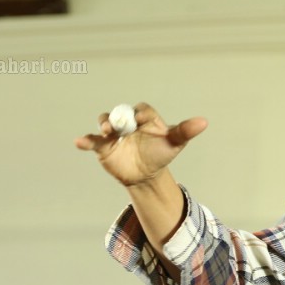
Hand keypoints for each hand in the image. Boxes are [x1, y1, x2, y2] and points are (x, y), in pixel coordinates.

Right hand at [74, 102, 206, 186]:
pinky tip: (79, 142)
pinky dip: (86, 141)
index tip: (141, 120)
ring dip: (104, 125)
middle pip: (120, 113)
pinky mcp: (103, 146)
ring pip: (105, 123)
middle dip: (119, 117)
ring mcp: (114, 133)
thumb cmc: (161, 153)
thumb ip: (185, 131)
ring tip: (106, 132)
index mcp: (145, 118)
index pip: (142, 110)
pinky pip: (92, 141)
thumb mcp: (174, 143)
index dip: (142, 113)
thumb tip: (204, 122)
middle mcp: (128, 122)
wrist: (146, 174)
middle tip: (119, 125)